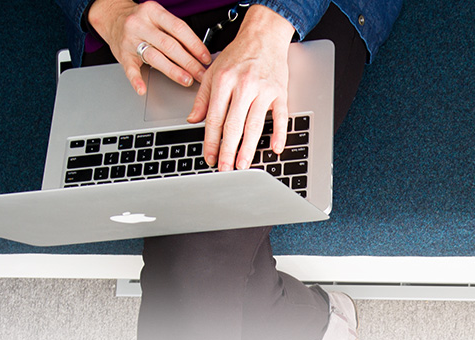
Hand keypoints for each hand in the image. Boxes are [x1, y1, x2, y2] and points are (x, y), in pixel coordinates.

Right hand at [87, 0, 210, 95]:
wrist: (112, 18)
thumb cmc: (141, 21)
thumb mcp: (158, 18)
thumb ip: (175, 32)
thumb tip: (199, 53)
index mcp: (153, 12)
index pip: (178, 28)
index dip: (195, 44)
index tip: (205, 58)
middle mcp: (141, 24)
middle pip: (169, 45)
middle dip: (189, 62)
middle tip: (201, 74)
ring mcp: (130, 40)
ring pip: (155, 57)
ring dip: (173, 71)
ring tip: (187, 80)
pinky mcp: (122, 54)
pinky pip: (130, 69)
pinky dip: (136, 80)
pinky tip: (142, 88)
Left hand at [187, 5, 294, 168]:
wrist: (264, 35)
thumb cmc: (239, 54)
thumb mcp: (214, 71)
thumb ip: (203, 97)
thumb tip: (194, 120)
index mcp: (224, 81)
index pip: (215, 117)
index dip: (211, 141)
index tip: (210, 157)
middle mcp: (243, 85)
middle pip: (233, 125)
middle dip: (227, 150)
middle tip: (224, 168)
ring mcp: (263, 89)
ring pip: (254, 124)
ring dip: (248, 148)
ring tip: (242, 165)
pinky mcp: (280, 92)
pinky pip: (280, 117)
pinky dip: (279, 133)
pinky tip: (275, 148)